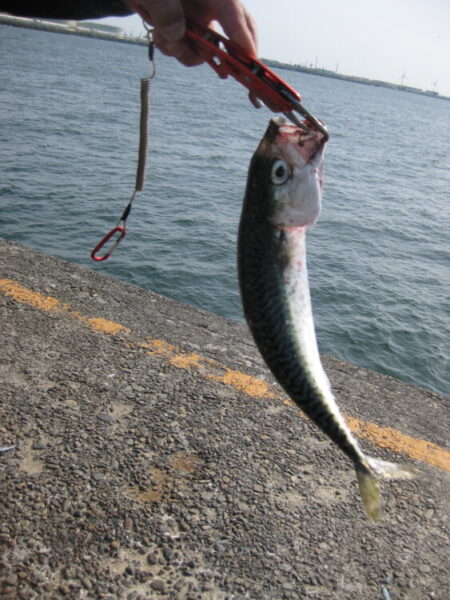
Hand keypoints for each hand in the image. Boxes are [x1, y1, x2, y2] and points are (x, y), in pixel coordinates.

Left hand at [128, 0, 256, 65]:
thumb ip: (165, 9)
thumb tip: (177, 34)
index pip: (233, 13)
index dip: (242, 37)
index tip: (248, 59)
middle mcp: (209, 6)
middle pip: (235, 33)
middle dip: (229, 54)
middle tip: (230, 72)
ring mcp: (199, 20)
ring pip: (206, 50)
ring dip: (184, 52)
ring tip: (163, 38)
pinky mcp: (188, 31)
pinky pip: (188, 51)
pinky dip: (172, 50)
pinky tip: (158, 35)